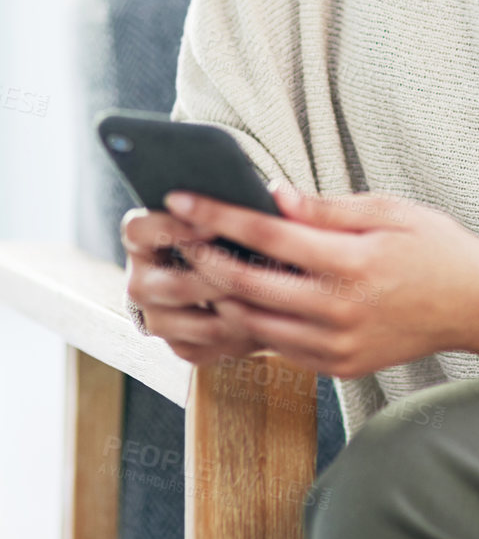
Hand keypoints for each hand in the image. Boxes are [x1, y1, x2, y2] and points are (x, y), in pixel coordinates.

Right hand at [121, 204, 280, 366]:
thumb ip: (238, 205)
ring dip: (236, 309)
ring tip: (273, 294)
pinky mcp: (180, 346)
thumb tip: (277, 192)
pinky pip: (210, 345)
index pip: (139, 230)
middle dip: (220, 279)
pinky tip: (265, 317)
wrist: (232, 287)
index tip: (212, 227)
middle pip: (173, 286)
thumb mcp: (227, 217)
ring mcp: (157, 319)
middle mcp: (140, 282)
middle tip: (259, 269)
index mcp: (141, 240)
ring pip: (196, 322)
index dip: (172, 229)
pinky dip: (240, 334)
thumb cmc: (230, 238)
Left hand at [130, 185, 478, 377]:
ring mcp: (338, 345)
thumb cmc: (436, 248)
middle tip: (178, 236)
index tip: (182, 198)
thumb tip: (269, 196)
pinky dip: (251, 323)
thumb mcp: (390, 210)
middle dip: (205, 257)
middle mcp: (343, 309)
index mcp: (356, 261)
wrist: (478, 306)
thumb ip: (325, 209)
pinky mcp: (339, 368)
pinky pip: (278, 346)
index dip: (218, 215)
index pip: (268, 236)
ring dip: (220, 296)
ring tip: (199, 267)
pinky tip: (238, 299)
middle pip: (249, 284)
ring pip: (255, 323)